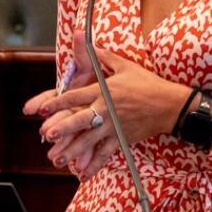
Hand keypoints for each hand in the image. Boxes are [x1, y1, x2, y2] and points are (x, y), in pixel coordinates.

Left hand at [28, 47, 187, 180]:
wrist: (169, 104)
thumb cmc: (146, 83)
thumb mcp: (125, 65)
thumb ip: (101, 56)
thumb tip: (83, 37)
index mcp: (104, 91)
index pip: (77, 97)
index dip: (58, 102)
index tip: (42, 108)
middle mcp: (107, 110)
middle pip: (81, 120)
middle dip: (63, 128)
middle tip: (48, 135)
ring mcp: (114, 127)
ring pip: (90, 140)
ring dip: (73, 150)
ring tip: (58, 159)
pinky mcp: (121, 139)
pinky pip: (106, 154)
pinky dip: (94, 165)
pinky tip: (82, 174)